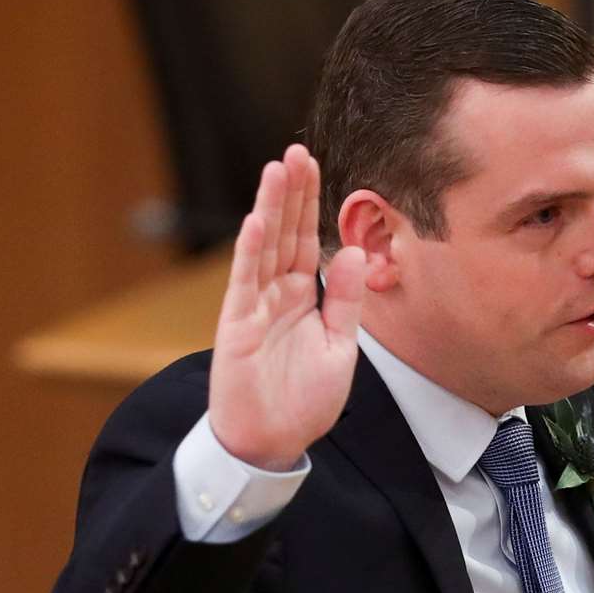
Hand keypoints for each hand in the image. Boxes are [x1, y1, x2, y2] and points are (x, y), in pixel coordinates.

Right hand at [209, 144, 367, 470]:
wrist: (273, 442)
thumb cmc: (303, 401)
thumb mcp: (340, 347)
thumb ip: (346, 301)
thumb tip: (356, 254)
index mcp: (303, 297)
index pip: (307, 240)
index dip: (310, 204)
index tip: (314, 165)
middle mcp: (276, 294)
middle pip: (285, 233)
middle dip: (290, 192)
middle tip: (296, 150)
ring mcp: (254, 306)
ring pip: (264, 247)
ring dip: (270, 208)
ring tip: (277, 169)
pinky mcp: (237, 326)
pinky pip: (245, 283)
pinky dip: (251, 252)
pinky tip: (257, 221)